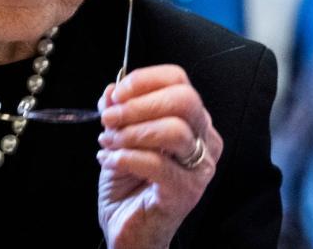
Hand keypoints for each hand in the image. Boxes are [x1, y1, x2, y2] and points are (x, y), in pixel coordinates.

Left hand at [96, 65, 222, 248]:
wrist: (129, 230)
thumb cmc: (130, 185)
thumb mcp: (119, 138)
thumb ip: (118, 111)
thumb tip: (111, 91)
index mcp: (193, 122)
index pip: (179, 81)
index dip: (145, 80)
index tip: (117, 93)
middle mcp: (204, 142)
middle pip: (184, 100)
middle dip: (139, 104)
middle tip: (110, 118)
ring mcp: (199, 169)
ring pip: (174, 130)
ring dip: (131, 133)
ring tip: (108, 143)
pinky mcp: (186, 192)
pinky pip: (157, 164)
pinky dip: (125, 158)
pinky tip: (109, 162)